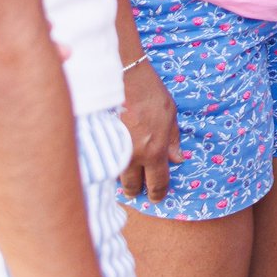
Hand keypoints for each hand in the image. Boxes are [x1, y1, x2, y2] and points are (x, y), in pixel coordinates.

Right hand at [117, 59, 187, 200]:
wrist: (122, 78)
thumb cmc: (150, 93)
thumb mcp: (171, 115)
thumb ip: (172, 140)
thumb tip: (178, 160)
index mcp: (154, 150)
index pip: (157, 182)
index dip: (158, 193)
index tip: (157, 198)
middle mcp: (132, 156)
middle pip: (132, 186)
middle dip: (136, 190)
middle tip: (138, 191)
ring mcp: (113, 151)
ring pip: (116, 177)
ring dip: (121, 179)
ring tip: (125, 178)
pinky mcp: (98, 144)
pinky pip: (103, 164)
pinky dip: (108, 166)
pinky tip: (110, 164)